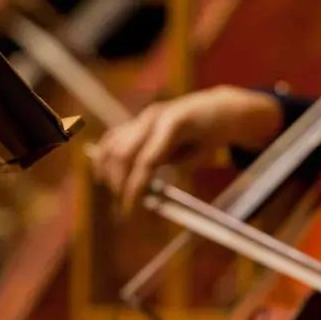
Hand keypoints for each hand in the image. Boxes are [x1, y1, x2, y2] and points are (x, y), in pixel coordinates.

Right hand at [90, 86, 283, 212]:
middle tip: (124, 209)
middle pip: (122, 154)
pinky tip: (103, 177)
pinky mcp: (137, 120)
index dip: (135, 189)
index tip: (131, 212)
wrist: (217, 107)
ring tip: (116, 196)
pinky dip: (104, 158)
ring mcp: (143, 116)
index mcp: (173, 124)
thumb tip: (151, 189)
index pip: (145, 161)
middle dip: (119, 185)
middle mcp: (152, 117)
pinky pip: (112, 139)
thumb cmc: (215, 133)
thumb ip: (179, 165)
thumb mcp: (204, 152)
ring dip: (108, 174)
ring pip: (112, 145)